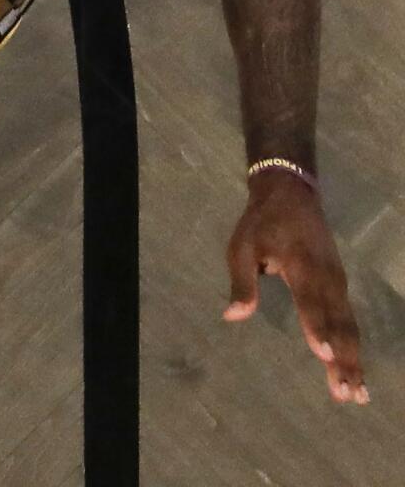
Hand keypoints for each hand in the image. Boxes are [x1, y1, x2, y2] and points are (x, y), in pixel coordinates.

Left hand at [224, 167, 367, 403]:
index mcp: (302, 267)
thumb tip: (233, 316)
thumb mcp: (242, 246)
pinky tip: (355, 369)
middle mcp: (327, 279)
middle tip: (344, 394)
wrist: (292, 195)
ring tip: (356, 394)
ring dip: (353, 360)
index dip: (317, 329)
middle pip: (338, 324)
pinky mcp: (340, 286)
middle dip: (342, 360)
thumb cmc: (261, 223)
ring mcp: (338, 283)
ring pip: (349, 327)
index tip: (323, 355)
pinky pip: (350, 321)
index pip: (310, 303)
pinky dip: (354, 346)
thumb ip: (242, 282)